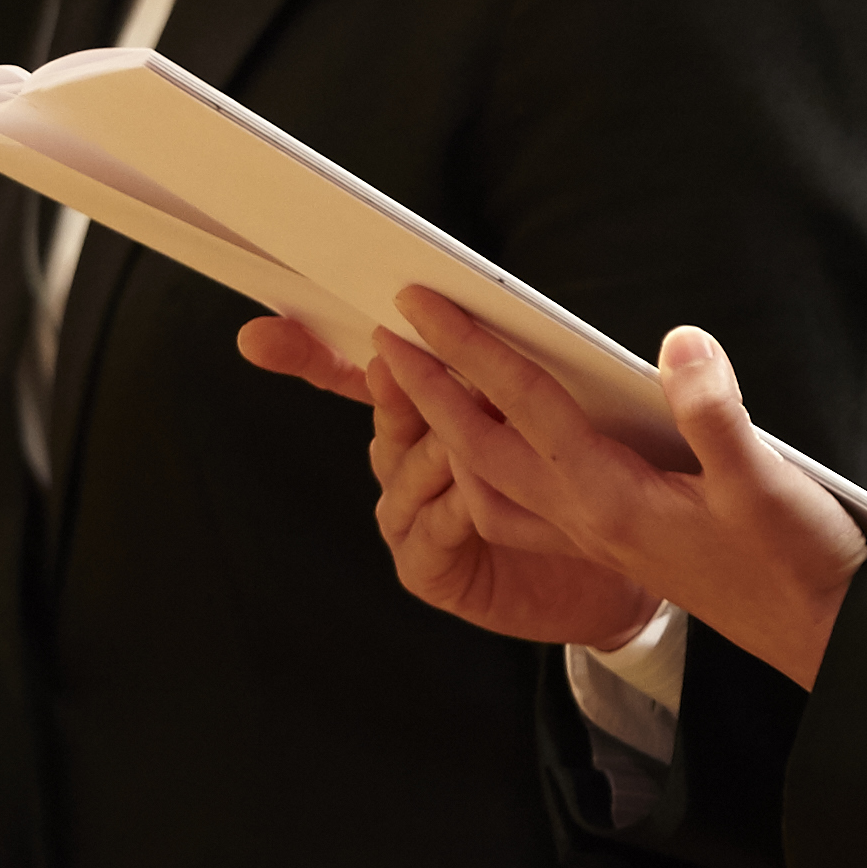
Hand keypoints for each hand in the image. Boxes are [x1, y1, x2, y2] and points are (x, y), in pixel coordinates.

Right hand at [236, 309, 656, 648]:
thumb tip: (487, 298)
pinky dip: (452, 509)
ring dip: (437, 445)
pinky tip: (473, 496)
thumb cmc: (575, 477)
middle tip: (398, 354)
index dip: (304, 350)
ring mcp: (408, 517)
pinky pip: (430, 530)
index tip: (257, 332)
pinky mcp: (427, 568)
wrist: (609, 568)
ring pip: (408, 468)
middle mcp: (401, 461)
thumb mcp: (543, 406)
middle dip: (389, 382)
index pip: (353, 371)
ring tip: (467, 428)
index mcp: (418, 412)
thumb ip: (507, 359)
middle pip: (384, 411)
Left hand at [374, 286, 866, 687]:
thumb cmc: (794, 560)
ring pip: (490, 485)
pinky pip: (517, 509)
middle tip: (389, 340)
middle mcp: (587, 520)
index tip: (424, 308)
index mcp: (612, 498)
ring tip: (421, 392)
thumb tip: (678, 345)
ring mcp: (593, 538)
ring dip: (447, 435)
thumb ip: (717, 413)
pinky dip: (483, 475)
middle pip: (482, 448)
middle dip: (431, 391)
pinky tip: (488, 456)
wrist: (815, 634)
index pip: (525, 407)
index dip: (471, 351)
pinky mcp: (610, 545)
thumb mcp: (767, 479)